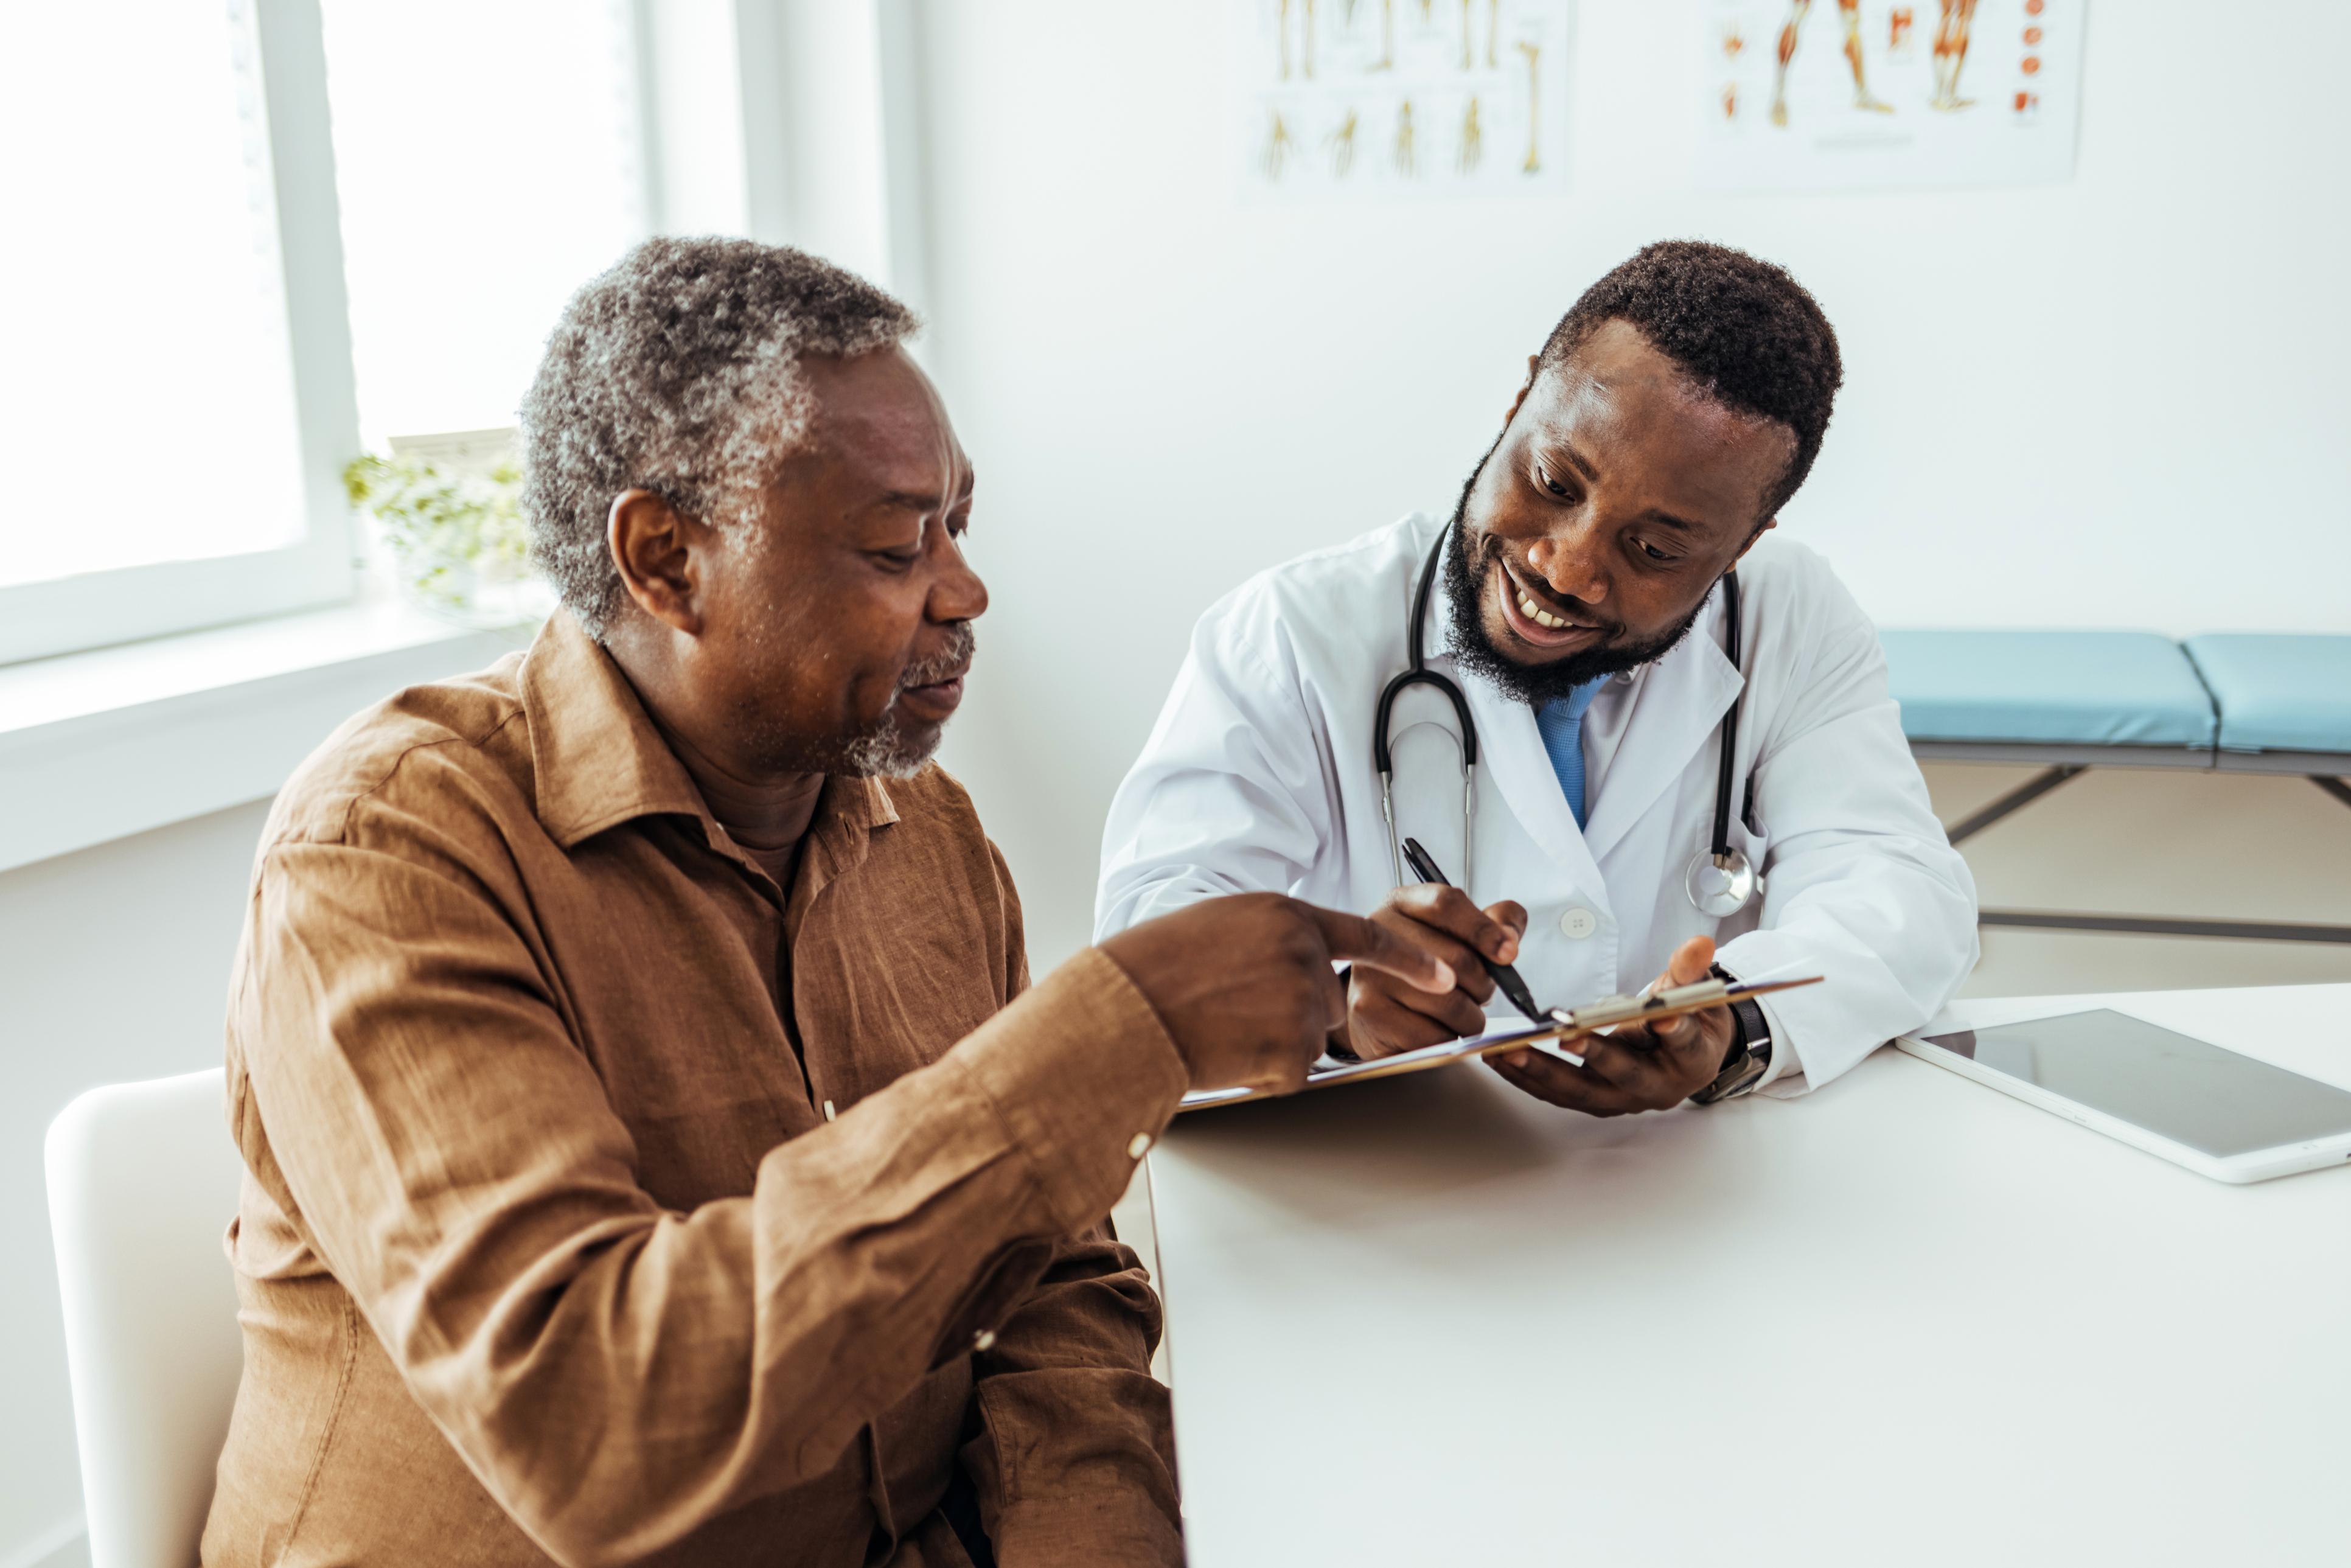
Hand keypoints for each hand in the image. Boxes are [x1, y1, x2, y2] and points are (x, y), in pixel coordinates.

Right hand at [1100, 893, 1456, 1096]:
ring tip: (1221, 1027)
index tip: (1444, 973)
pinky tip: (1226, 1050)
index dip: (1410, 959)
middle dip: (1294, 1013)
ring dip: (1274, 1042)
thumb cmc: (1156, 968)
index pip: (1368, 937)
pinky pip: (1293, 1071)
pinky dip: (1263, 1071)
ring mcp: (1302, 1004)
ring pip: (1309, 1037)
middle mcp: (1303, 956)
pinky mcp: (1295, 1051)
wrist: (1127, 1010)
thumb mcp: (1219, 926)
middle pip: (1329, 999)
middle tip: (1236, 1010)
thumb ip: (1270, 938)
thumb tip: (1298, 959)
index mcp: (1285, 917)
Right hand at [1341, 885, 1527, 1059]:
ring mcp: (1370, 973)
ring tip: (1456, 1013)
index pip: (1446, 904)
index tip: (1508, 952)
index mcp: (1402, 904)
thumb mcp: (1457, 935)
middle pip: (1457, 959)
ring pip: (1451, 1004)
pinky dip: (1447, 1039)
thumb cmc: (1423, 970)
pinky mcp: (1369, 1012)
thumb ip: (1495, 922)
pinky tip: (1435, 1030)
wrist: (1375, 1012)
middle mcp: (1380, 933)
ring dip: (1469, 1018)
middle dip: (1483, 984)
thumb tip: (1509, 937)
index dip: (1483, 929)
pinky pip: (1433, 1036)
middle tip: (1479, 991)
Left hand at [1487, 935, 1734, 1116]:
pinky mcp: (1598, 1101)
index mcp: (1692, 1058)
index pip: (1683, 1043)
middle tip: (1565, 1036)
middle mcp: (1657, 1086)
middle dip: (1593, 1054)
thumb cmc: (1689, 1021)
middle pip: (1623, 1074)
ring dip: (1543, 1072)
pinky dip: (1530, 1079)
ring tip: (1507, 1052)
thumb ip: (1690, 969)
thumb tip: (1699, 943)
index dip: (1674, 1031)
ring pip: (1582, 1090)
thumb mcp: (1697, 992)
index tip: (1660, 1019)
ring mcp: (1624, 1099)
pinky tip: (1502, 1061)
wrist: (1688, 1055)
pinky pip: (1560, 1094)